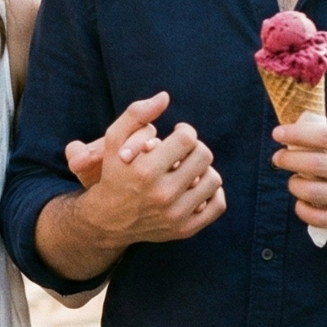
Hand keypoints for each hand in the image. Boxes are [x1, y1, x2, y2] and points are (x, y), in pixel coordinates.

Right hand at [73, 93, 225, 246]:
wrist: (108, 220)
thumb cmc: (114, 173)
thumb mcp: (114, 140)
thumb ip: (136, 113)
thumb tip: (165, 97)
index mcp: (145, 170)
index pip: (187, 138)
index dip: (185, 131)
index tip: (178, 133)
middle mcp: (162, 194)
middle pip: (203, 156)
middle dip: (195, 148)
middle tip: (184, 150)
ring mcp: (175, 215)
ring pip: (214, 179)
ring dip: (204, 169)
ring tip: (190, 168)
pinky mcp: (185, 230)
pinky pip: (217, 205)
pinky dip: (213, 192)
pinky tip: (197, 186)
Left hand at [271, 120, 326, 238]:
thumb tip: (302, 137)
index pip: (325, 137)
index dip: (297, 134)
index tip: (278, 133)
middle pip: (314, 164)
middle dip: (288, 159)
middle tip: (279, 158)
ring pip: (313, 192)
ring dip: (294, 185)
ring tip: (294, 182)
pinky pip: (319, 217)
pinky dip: (303, 209)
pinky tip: (302, 203)